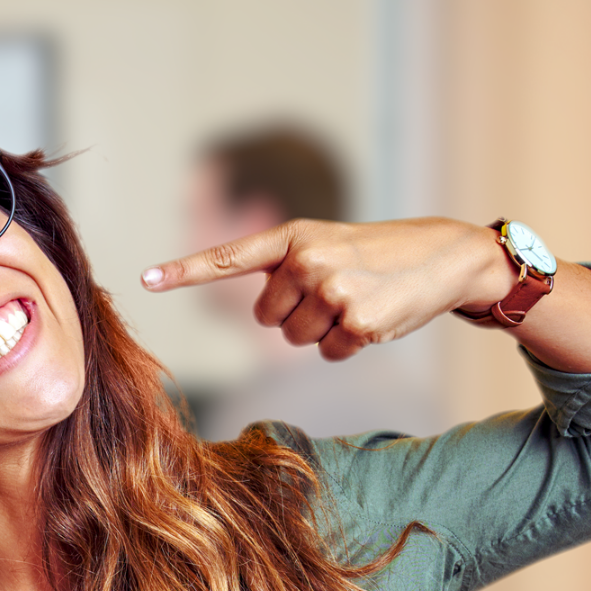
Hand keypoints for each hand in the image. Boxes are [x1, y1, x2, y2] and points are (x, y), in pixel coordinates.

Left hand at [141, 217, 512, 360]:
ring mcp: (331, 291)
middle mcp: (307, 260)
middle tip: (335, 291)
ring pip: (295, 340)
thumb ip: (286, 270)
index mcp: (293, 237)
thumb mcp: (327, 246)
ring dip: (322, 331)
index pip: (228, 258)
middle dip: (296, 315)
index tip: (146, 279)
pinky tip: (372, 317)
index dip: (184, 272)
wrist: (444, 256)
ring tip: (356, 301)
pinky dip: (348, 345)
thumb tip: (264, 313)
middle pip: (266, 320)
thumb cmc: (377, 255)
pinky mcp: (355, 321)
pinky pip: (329, 353)